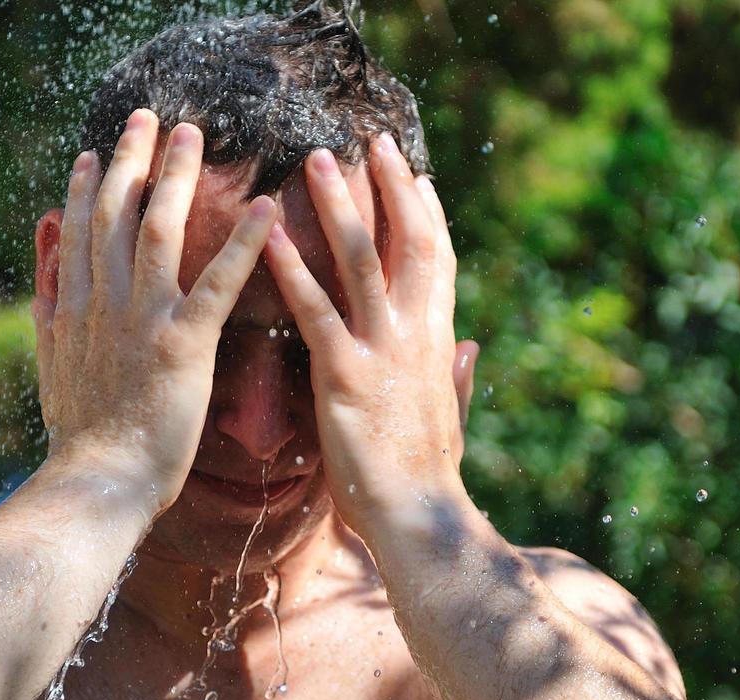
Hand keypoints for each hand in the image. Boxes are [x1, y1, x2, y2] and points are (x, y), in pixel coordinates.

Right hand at [32, 109, 277, 510]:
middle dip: (130, 160)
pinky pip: (218, 282)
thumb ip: (47, 306)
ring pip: (159, 230)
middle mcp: (104, 302)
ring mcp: (144, 319)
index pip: (78, 233)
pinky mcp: (184, 343)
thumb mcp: (51, 366)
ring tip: (195, 135)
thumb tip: (41, 261)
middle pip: (115, 213)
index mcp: (74, 309)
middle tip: (148, 117)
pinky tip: (267, 208)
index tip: (92, 153)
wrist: (97, 482)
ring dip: (177, 177)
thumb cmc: (81, 439)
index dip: (85, 187)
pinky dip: (244, 242)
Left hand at [262, 133, 476, 533]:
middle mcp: (416, 335)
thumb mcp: (449, 419)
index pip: (438, 262)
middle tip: (370, 141)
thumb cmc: (427, 477)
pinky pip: (316, 311)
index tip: (418, 174)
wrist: (420, 518)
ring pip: (363, 261)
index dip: (428, 214)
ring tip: (314, 162)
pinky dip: (292, 269)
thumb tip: (471, 346)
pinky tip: (268, 236)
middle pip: (410, 241)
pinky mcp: (346, 375)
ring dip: (339, 205)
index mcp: (436, 343)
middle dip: (392, 187)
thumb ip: (456, 377)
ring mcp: (382, 351)